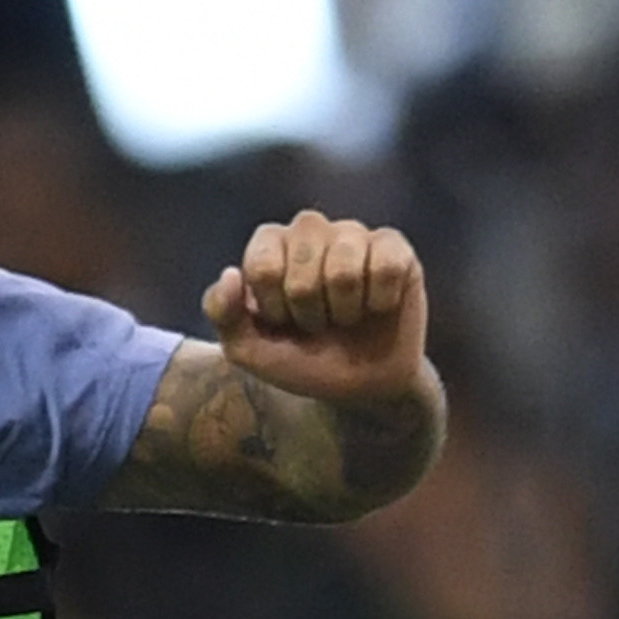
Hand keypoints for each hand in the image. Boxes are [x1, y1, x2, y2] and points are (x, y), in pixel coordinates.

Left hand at [204, 212, 429, 405]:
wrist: (361, 389)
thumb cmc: (303, 362)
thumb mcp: (250, 351)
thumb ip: (222, 314)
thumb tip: (231, 274)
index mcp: (270, 243)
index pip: (263, 265)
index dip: (275, 308)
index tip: (283, 324)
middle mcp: (310, 230)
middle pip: (304, 264)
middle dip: (310, 312)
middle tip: (318, 325)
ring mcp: (354, 235)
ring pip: (345, 267)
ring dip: (346, 310)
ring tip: (347, 319)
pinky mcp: (395, 249)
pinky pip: (387, 265)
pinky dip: (381, 301)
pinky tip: (378, 308)